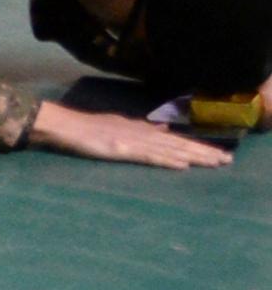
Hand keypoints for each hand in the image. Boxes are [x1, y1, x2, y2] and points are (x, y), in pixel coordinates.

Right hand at [27, 102, 231, 169]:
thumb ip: (141, 128)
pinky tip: (182, 165)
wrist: (61, 124)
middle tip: (227, 160)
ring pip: (169, 151)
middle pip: (178, 144)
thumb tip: (165, 127)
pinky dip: (166, 161)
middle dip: (203, 152)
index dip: (197, 145)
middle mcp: (141, 134)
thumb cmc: (84, 128)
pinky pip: (147, 157)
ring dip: (193, 157)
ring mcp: (132, 141)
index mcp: (141, 129)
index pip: (175, 139)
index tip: (218, 152)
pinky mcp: (120, 150)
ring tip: (215, 163)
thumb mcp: (117, 124)